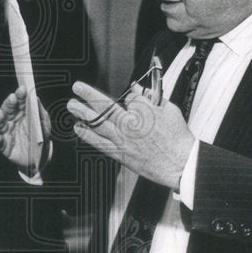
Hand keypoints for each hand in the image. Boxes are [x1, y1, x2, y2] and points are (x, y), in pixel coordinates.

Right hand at [0, 85, 51, 173]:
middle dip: (9, 104)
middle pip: (7, 110)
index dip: (20, 95)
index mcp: (20, 113)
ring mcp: (6, 133)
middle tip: (12, 98)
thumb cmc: (41, 136)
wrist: (40, 157)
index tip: (22, 89)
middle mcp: (11, 121)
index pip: (18, 102)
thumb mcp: (44, 124)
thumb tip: (36, 98)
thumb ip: (40, 112)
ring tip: (0, 114)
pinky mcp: (4, 147)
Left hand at [67, 80, 193, 190]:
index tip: (132, 98)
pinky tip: (78, 129)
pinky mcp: (121, 154)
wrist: (180, 164)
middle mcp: (129, 125)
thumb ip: (151, 98)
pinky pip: (100, 144)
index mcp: (142, 112)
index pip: (129, 98)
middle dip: (88, 95)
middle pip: (104, 107)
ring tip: (71, 105)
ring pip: (98, 124)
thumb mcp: (169, 110)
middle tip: (76, 88)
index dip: (130, 97)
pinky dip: (88, 136)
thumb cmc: (178, 138)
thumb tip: (137, 89)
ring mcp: (123, 141)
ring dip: (82, 113)